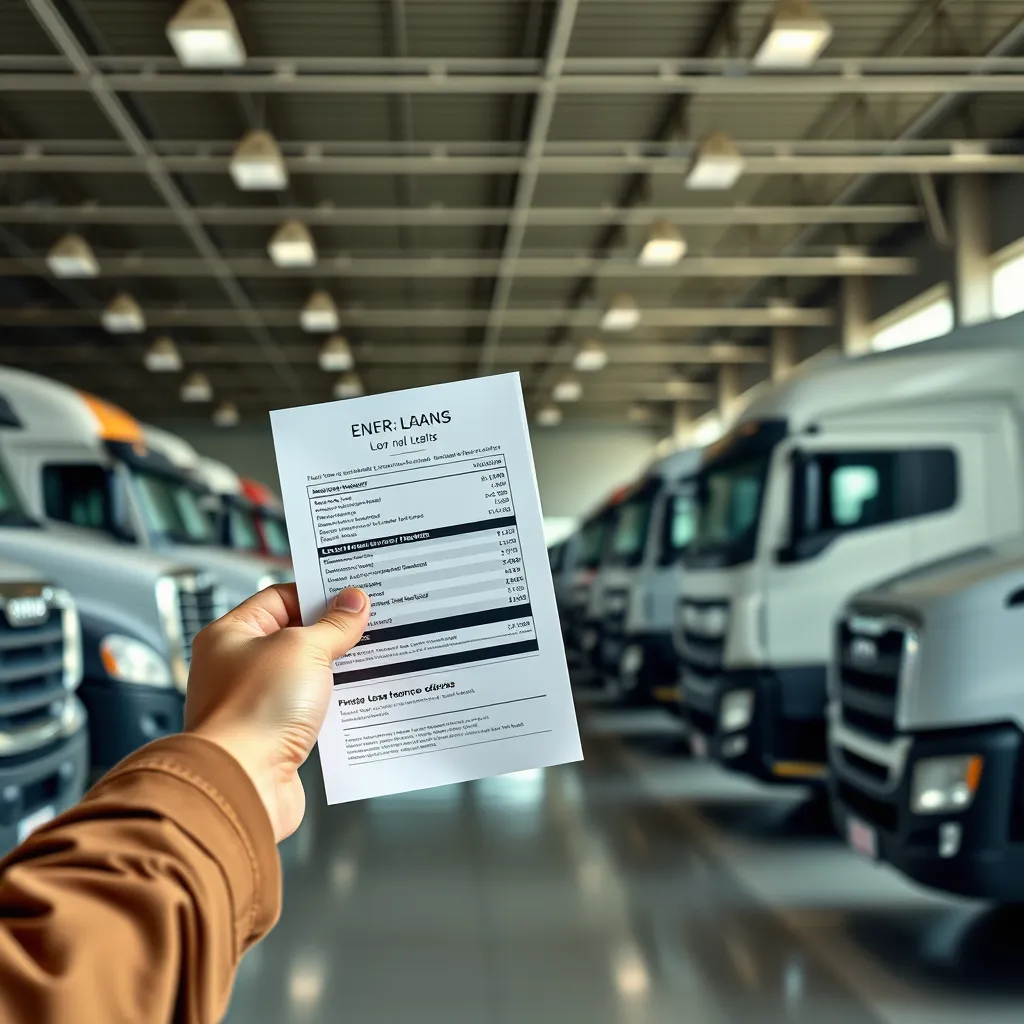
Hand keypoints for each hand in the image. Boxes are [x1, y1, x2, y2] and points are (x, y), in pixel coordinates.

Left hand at [184, 584, 369, 841]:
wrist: (243, 783)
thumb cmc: (254, 712)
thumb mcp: (304, 650)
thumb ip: (333, 625)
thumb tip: (353, 602)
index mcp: (231, 635)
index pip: (280, 597)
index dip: (318, 593)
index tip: (353, 594)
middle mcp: (238, 667)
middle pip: (296, 636)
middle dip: (334, 632)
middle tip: (371, 623)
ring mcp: (257, 702)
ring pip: (307, 674)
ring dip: (337, 669)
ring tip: (372, 657)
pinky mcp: (276, 735)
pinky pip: (312, 709)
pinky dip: (335, 703)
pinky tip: (360, 697)